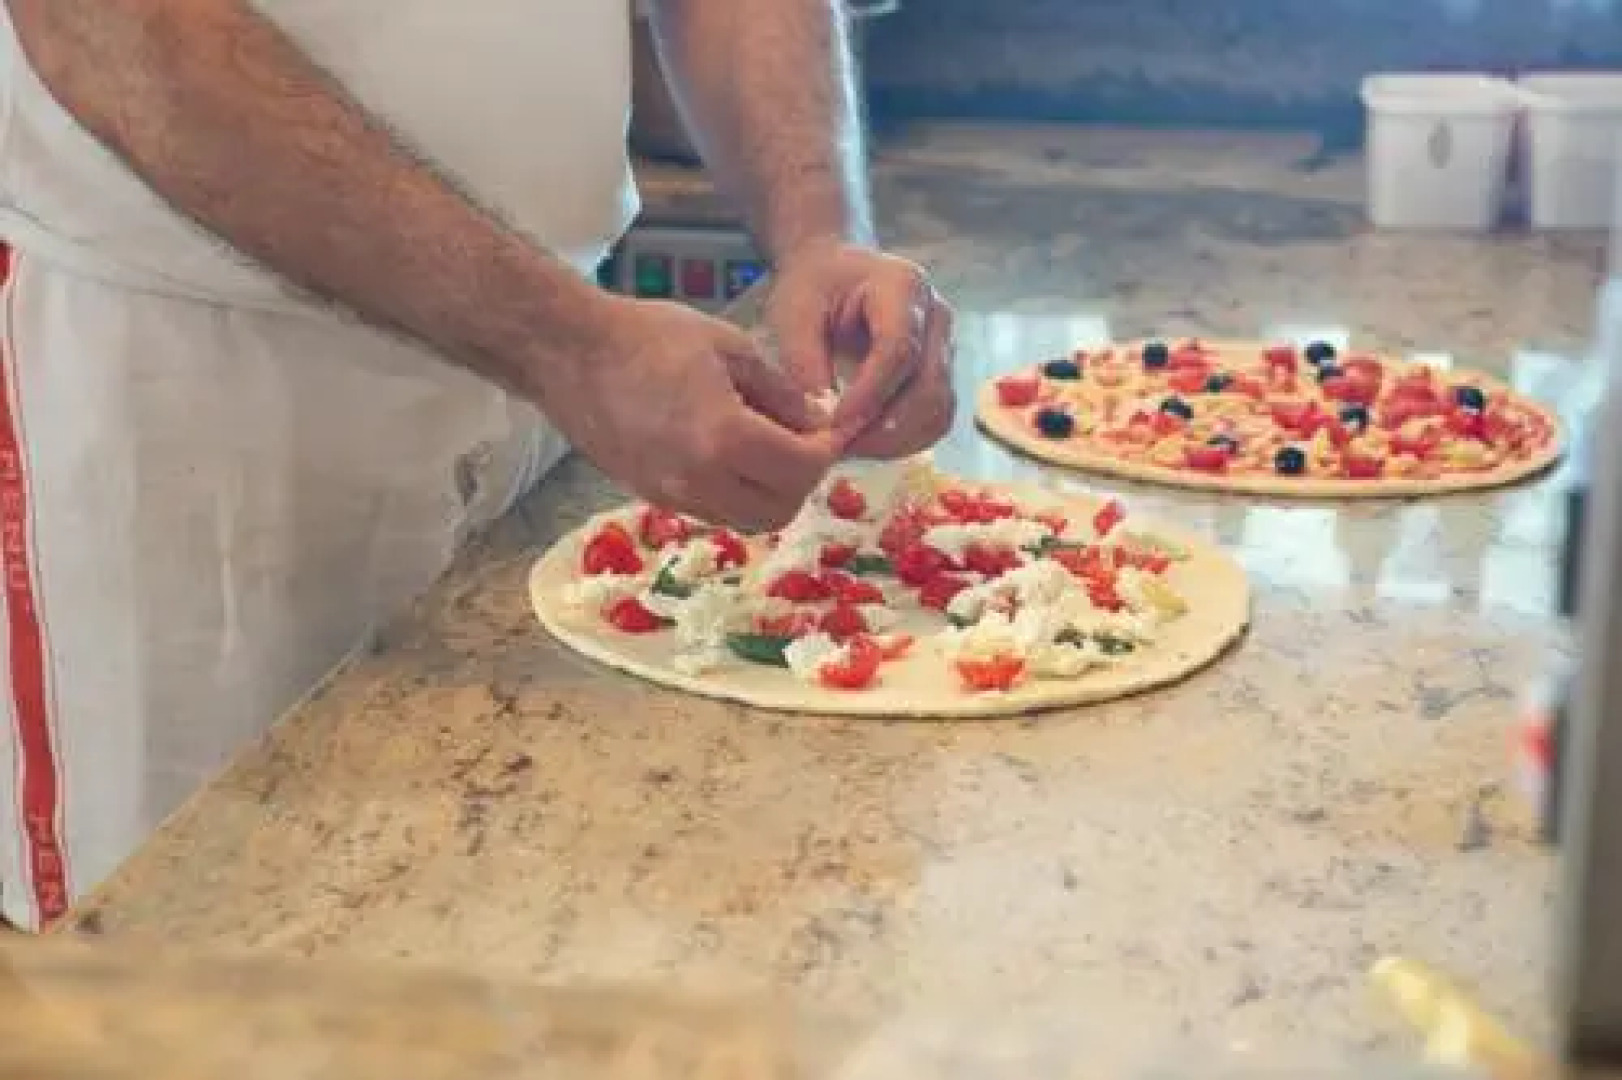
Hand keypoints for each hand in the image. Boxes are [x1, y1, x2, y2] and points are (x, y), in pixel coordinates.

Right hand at [530, 295, 838, 531]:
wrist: (570, 353)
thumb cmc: (649, 336)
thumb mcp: (731, 347)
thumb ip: (782, 392)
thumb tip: (817, 422)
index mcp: (725, 437)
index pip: (803, 469)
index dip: (826, 451)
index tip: (828, 430)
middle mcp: (699, 480)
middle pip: (781, 510)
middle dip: (803, 480)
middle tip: (803, 444)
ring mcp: (672, 495)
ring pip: (748, 521)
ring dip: (771, 494)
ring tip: (769, 451)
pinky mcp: (652, 497)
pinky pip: (714, 512)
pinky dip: (737, 495)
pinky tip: (731, 456)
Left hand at [767, 242, 955, 458]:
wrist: (831, 272)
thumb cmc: (811, 286)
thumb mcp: (794, 315)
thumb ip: (806, 365)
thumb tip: (824, 424)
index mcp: (901, 286)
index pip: (898, 350)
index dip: (870, 395)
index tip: (835, 425)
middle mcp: (936, 316)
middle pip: (929, 386)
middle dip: (885, 428)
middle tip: (840, 447)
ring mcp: (944, 345)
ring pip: (939, 409)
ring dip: (897, 440)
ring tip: (851, 448)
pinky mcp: (940, 372)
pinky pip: (936, 418)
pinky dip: (906, 440)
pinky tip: (868, 444)